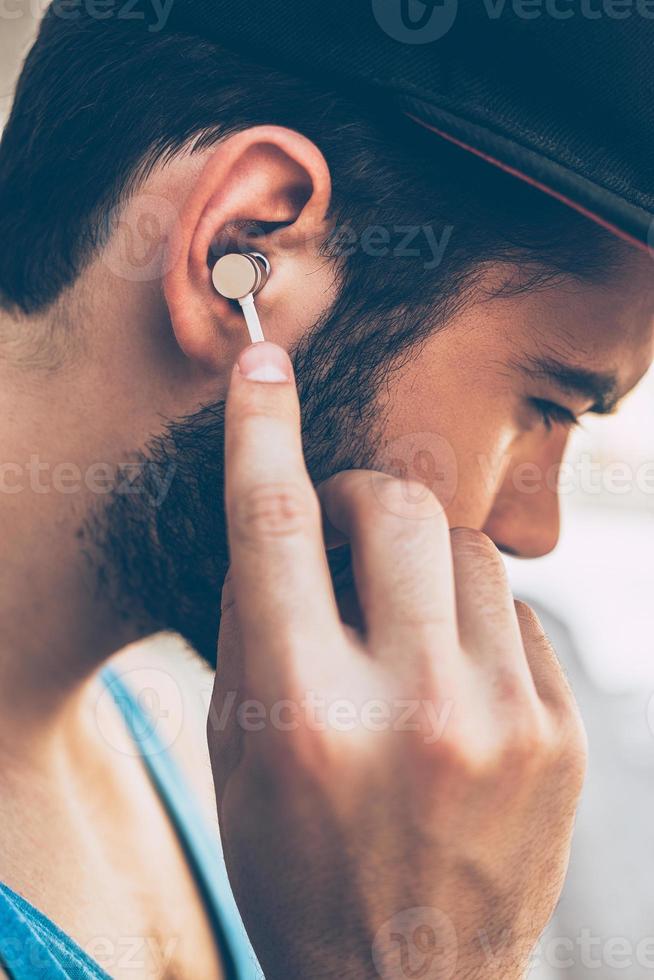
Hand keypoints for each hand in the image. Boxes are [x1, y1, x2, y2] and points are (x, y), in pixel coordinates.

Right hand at [208, 341, 586, 979]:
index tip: (259, 365)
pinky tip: (457, 682)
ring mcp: (501, 720)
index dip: (259, 429)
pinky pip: (519, 615)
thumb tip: (291, 514)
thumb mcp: (241, 754)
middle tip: (348, 531)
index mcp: (302, 714)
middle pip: (397, 507)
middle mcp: (408, 709)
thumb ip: (257, 623)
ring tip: (406, 627)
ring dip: (428, 563)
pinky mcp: (561, 735)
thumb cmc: (300, 862)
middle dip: (364, 499)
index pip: (272, 526)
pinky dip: (478, 624)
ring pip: (472, 549)